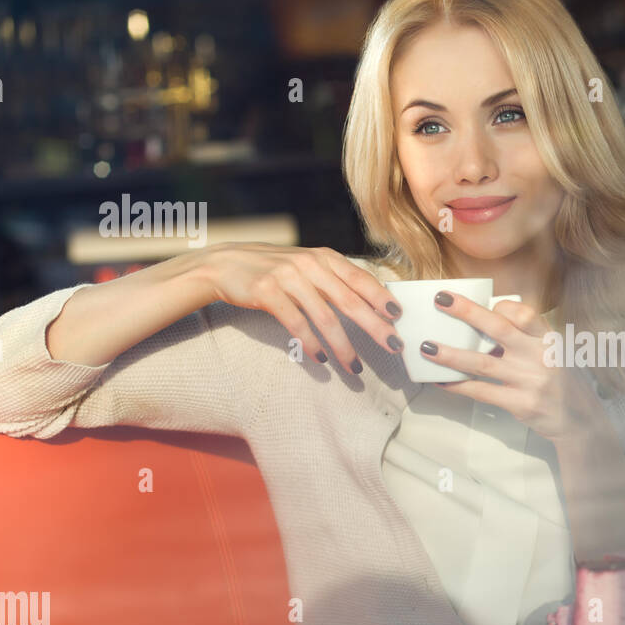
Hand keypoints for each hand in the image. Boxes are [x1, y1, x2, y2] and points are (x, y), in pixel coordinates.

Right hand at [201, 242, 404, 372]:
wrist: (225, 264)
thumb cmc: (275, 269)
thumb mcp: (309, 266)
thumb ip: (336, 280)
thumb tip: (375, 304)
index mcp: (325, 257)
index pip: (361, 279)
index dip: (381, 298)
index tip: (399, 318)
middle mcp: (310, 264)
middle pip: (350, 300)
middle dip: (374, 326)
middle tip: (393, 346)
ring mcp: (288, 276)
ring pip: (324, 317)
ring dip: (343, 346)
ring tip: (354, 368)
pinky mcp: (267, 291)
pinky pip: (296, 323)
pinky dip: (310, 343)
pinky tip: (322, 359)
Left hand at [418, 290, 605, 444]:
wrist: (581, 422)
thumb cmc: (562, 382)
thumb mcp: (555, 353)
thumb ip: (528, 338)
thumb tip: (488, 319)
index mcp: (549, 339)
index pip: (523, 313)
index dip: (500, 306)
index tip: (484, 305)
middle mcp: (541, 357)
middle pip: (498, 329)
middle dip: (466, 312)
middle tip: (441, 300)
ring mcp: (530, 382)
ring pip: (482, 363)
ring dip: (450, 354)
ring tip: (426, 347)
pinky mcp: (520, 404)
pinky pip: (482, 392)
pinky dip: (458, 386)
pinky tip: (441, 380)